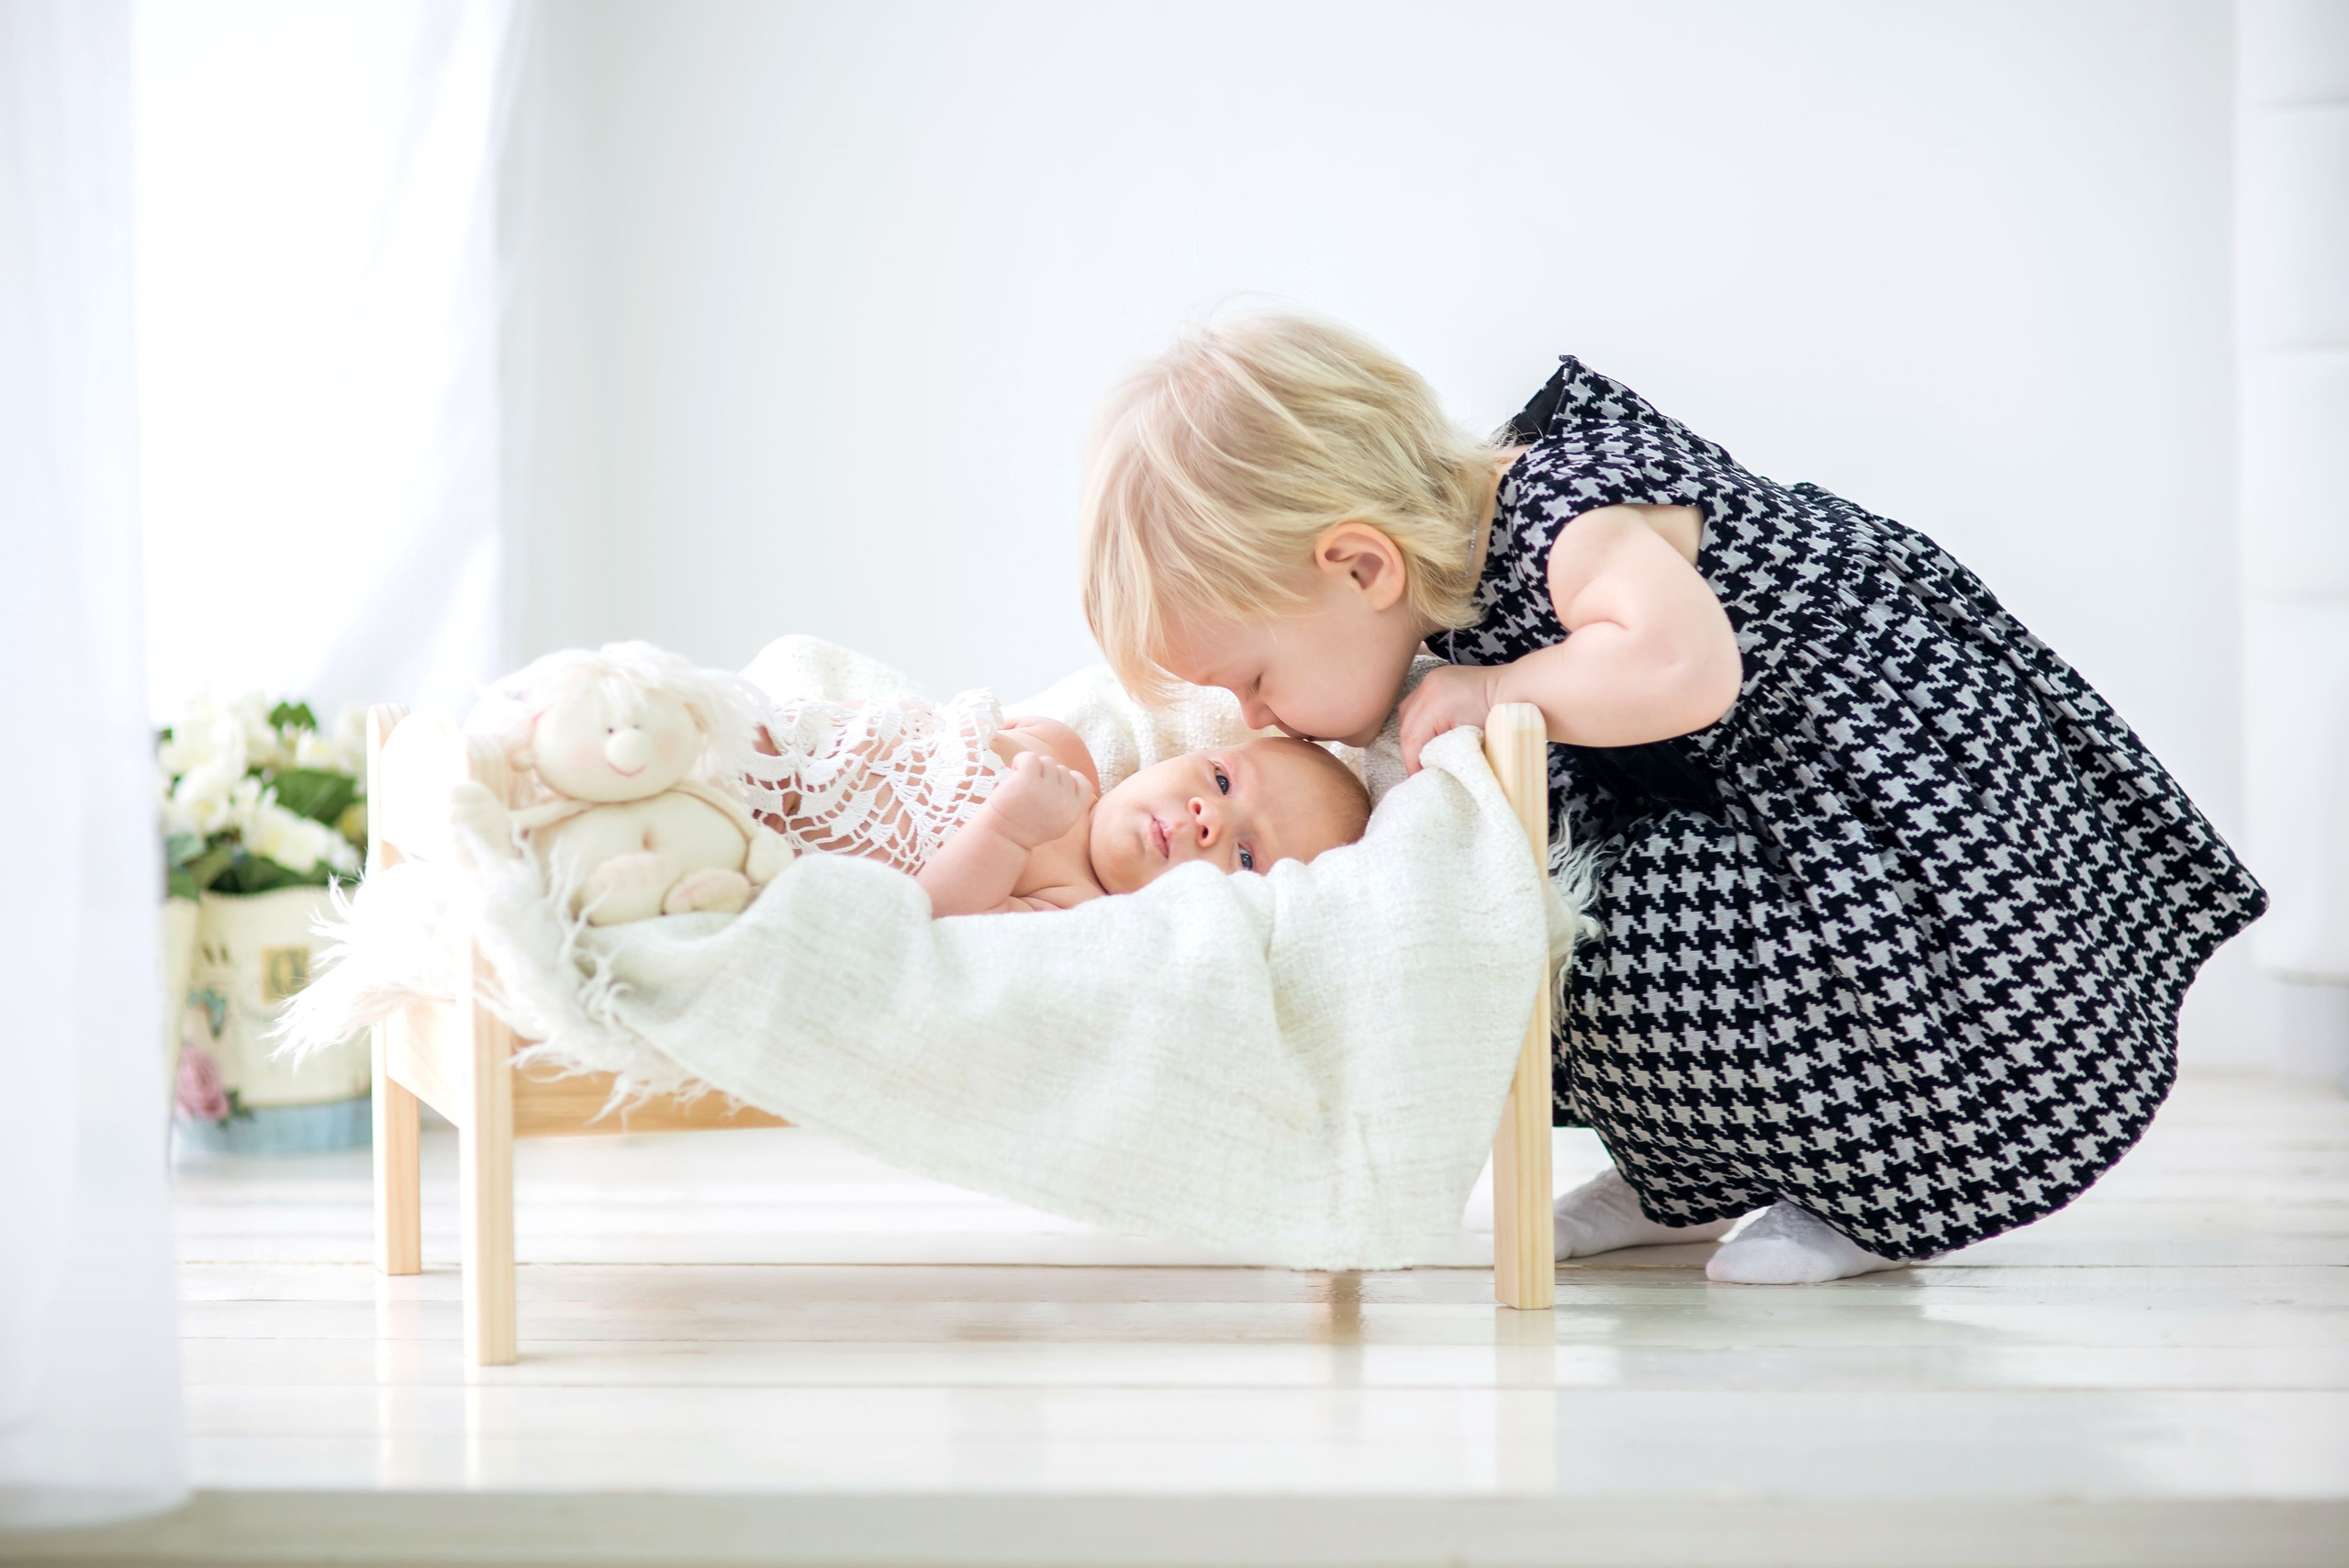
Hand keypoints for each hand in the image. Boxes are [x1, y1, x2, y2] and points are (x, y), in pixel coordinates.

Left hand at [982, 748, 1096, 846]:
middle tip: (1031, 790)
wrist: (1002, 839)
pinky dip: (1021, 760)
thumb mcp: (1056, 823)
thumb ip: (1067, 803)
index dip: (1071, 780)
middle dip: (1047, 775)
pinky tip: (1015, 770)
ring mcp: (1047, 790)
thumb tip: (1071, 776)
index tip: (1054, 786)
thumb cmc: (1025, 828)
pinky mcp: (1028, 781)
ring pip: (1048, 762)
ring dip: (1034, 768)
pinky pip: (1030, 757)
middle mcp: (1063, 802)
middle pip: (1063, 770)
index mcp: (1072, 813)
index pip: (1085, 786)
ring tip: (1022, 784)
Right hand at [1399, 663, 1503, 773]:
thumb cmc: (1501, 719)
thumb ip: (1445, 753)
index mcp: (1435, 704)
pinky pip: (1417, 702)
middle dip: (1410, 750)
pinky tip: (1427, 731)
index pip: (1412, 738)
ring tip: (1423, 751)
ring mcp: (1432, 679)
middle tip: (1419, 769)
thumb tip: (1431, 767)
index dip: (1412, 762)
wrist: (1517, 690)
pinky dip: (1419, 719)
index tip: (1418, 777)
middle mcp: (1429, 687)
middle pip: (1406, 726)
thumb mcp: (1470, 742)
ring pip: (1407, 713)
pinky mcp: (1438, 678)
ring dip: (1412, 734)